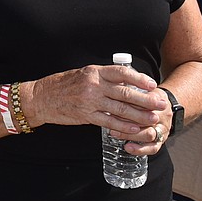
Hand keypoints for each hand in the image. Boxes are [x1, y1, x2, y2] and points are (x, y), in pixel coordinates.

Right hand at [28, 65, 167, 135]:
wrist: (41, 98)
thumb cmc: (62, 85)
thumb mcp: (82, 74)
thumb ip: (101, 77)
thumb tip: (124, 81)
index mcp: (93, 72)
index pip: (121, 73)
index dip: (139, 78)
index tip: (152, 84)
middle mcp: (93, 85)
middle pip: (125, 92)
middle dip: (146, 99)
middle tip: (160, 103)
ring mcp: (90, 101)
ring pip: (120, 109)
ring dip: (139, 115)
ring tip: (153, 118)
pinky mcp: (86, 116)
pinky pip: (109, 121)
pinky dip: (123, 126)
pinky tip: (134, 128)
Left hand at [110, 87, 171, 155]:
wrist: (166, 104)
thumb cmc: (150, 95)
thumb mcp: (144, 88)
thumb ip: (133, 88)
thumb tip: (115, 87)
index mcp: (159, 101)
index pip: (144, 103)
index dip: (128, 104)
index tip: (114, 102)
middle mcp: (162, 116)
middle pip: (146, 119)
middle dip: (127, 120)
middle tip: (110, 119)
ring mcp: (162, 129)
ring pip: (148, 134)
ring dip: (130, 135)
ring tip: (114, 133)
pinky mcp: (161, 140)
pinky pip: (153, 148)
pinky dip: (140, 149)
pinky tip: (128, 147)